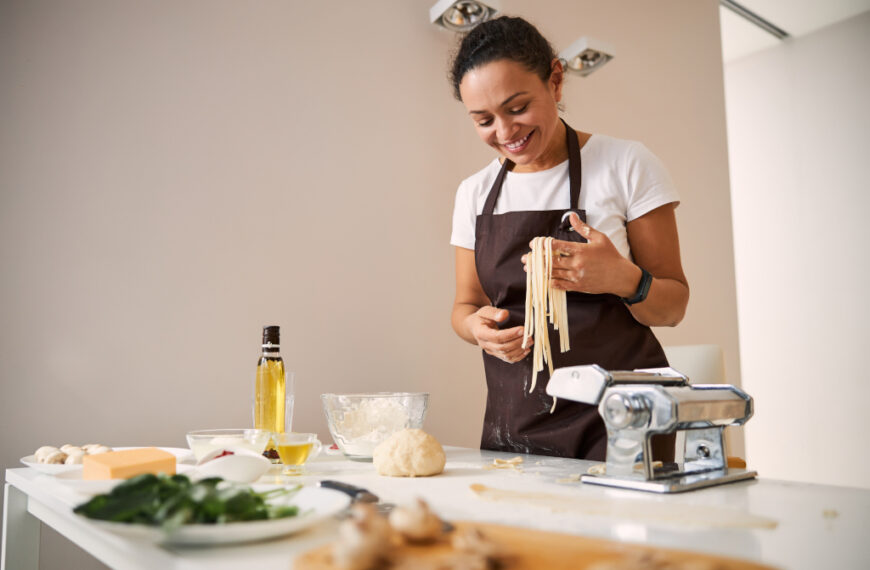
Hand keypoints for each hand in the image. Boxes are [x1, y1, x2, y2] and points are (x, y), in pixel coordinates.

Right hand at [464, 306, 530, 362]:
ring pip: (506, 355)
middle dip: (518, 342)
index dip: (511, 334)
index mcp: (481, 333)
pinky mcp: (496, 354)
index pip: (497, 337)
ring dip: (520, 349)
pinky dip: (518, 356)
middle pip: (503, 348)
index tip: (523, 329)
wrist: (474, 327)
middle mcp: (485, 345)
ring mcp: (490, 351)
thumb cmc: (481, 318)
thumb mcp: (485, 311)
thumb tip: (504, 314)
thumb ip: (494, 312)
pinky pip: (508, 359)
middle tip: (529, 336)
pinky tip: (526, 350)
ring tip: (530, 341)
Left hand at [522, 213, 637, 295]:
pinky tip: (542, 280)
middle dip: (536, 259)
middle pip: (551, 261)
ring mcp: (577, 276)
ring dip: (539, 271)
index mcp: (581, 250)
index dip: (543, 245)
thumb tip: (571, 216)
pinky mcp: (578, 286)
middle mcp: (577, 263)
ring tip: (528, 269)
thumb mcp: (599, 238)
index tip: (534, 243)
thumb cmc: (611, 255)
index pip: (557, 246)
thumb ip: (583, 228)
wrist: (621, 276)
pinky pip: (560, 285)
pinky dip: (550, 282)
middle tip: (525, 258)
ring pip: (553, 274)